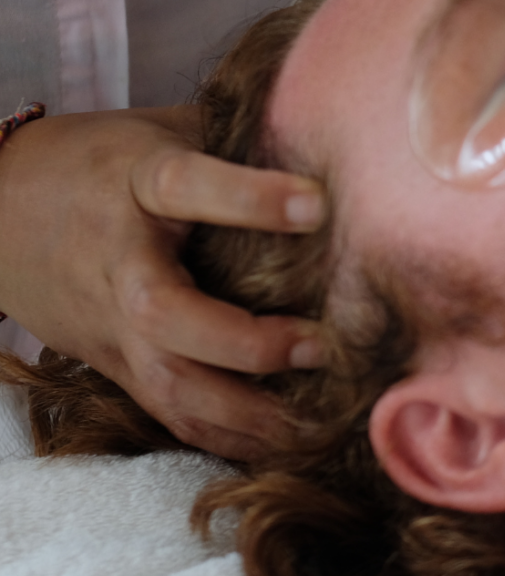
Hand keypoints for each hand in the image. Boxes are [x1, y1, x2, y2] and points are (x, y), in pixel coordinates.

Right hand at [0, 105, 325, 459]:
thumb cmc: (100, 161)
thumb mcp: (161, 129)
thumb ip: (236, 138)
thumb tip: (333, 139)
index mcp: (135, 184)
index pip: (186, 186)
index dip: (250, 198)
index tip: (318, 205)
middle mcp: (120, 261)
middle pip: (166, 315)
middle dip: (246, 341)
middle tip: (321, 344)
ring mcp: (111, 324)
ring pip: (167, 385)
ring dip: (246, 412)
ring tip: (318, 422)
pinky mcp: (113, 365)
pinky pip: (168, 413)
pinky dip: (225, 436)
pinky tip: (284, 446)